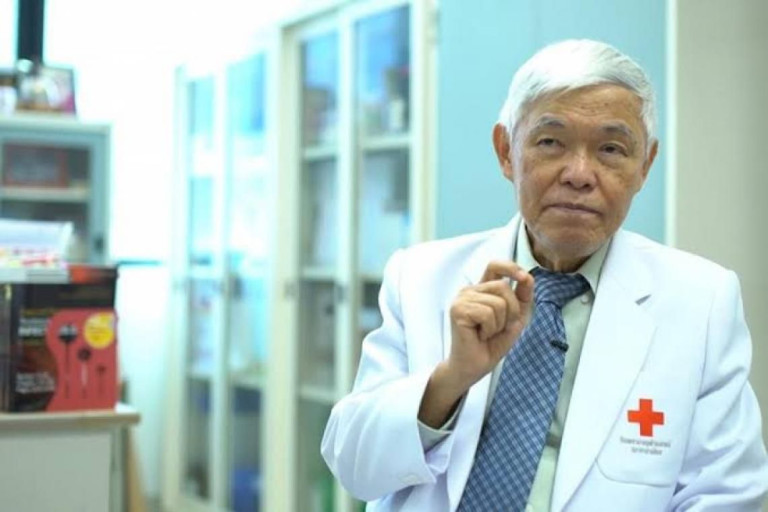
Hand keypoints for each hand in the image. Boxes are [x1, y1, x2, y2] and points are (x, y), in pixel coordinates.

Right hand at [448, 261, 533, 387]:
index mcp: (481, 290)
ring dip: (499, 324)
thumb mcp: (515, 318)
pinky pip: (488, 313)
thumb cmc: (491, 344)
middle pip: (503, 287)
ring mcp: (462, 299)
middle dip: (511, 311)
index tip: (524, 277)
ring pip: (498, 302)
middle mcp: (469, 291)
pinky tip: (480, 336)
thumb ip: (522, 297)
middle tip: (498, 328)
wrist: (474, 367)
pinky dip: (490, 329)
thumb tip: (528, 276)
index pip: (495, 266)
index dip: (511, 267)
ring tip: (487, 334)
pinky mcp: (458, 310)